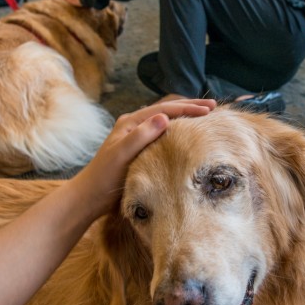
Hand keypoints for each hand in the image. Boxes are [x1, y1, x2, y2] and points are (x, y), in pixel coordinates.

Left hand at [72, 99, 216, 214]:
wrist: (90, 196)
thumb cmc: (104, 177)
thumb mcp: (122, 155)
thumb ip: (141, 136)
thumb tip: (164, 117)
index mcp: (130, 122)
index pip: (164, 110)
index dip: (187, 108)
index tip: (208, 110)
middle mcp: (134, 126)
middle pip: (166, 111)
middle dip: (190, 108)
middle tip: (214, 107)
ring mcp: (137, 137)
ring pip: (166, 121)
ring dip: (185, 117)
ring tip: (205, 117)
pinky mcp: (139, 149)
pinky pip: (163, 135)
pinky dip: (178, 131)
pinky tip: (187, 136)